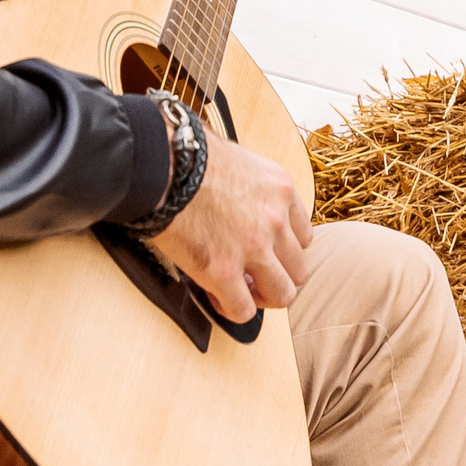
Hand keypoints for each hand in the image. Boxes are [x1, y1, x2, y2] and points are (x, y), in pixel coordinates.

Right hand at [144, 133, 312, 322]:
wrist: (163, 163)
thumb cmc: (190, 155)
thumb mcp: (239, 160)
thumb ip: (253, 188)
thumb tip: (240, 202)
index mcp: (281, 191)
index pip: (303, 237)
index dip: (282, 252)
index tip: (264, 254)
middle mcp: (275, 221)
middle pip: (298, 270)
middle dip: (277, 278)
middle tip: (254, 279)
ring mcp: (253, 248)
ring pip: (282, 294)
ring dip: (262, 298)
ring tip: (241, 293)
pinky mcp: (222, 271)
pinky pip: (243, 310)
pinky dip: (232, 310)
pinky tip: (216, 297)